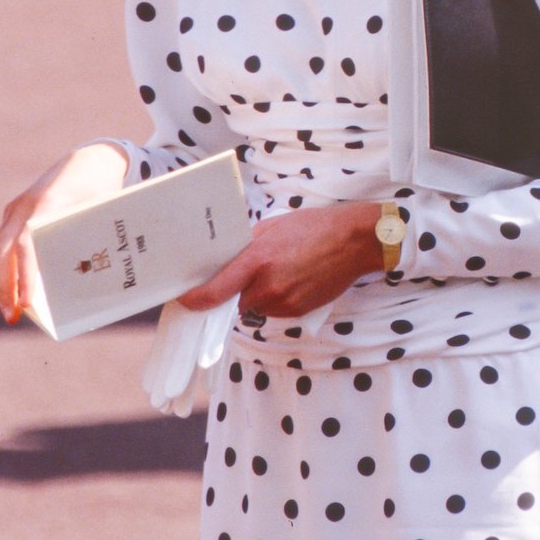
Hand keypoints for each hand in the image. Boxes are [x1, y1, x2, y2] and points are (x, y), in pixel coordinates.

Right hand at [0, 143, 129, 324]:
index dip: (24, 276)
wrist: (91, 160)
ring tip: (12, 311)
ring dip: (0, 282)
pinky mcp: (15, 215)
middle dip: (3, 286)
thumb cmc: (101, 188)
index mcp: (46, 203)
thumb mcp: (102, 212)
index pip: (26, 245)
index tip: (27, 303)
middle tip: (14, 316)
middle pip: (0, 251)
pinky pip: (2, 246)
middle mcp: (24, 206)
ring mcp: (16, 209)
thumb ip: (94, 241)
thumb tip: (89, 287)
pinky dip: (5, 270)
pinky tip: (14, 292)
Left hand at [179, 201, 382, 318]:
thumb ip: (246, 248)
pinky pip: (274, 311)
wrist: (354, 242)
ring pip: (255, 307)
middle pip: (234, 301)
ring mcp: (285, 302)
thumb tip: (224, 262)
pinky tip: (293, 279)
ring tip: (280, 271)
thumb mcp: (271, 228)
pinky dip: (276, 300)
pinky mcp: (298, 312)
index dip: (194, 300)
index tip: (185, 300)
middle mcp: (268, 286)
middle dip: (235, 291)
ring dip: (258, 295)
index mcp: (257, 260)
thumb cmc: (314, 228)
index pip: (214, 291)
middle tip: (251, 273)